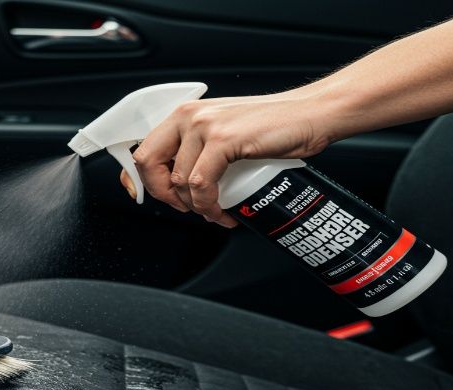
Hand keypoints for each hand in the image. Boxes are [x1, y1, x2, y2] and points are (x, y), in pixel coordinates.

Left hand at [119, 89, 335, 226]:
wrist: (312, 114)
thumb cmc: (274, 127)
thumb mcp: (226, 134)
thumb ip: (201, 149)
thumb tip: (181, 181)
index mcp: (185, 114)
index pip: (144, 149)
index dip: (139, 180)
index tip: (150, 199)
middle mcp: (188, 116)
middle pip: (149, 164)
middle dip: (164, 196)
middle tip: (188, 208)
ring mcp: (205, 125)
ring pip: (180, 181)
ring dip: (196, 208)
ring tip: (217, 213)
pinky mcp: (223, 139)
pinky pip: (201, 185)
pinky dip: (208, 205)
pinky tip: (224, 211)